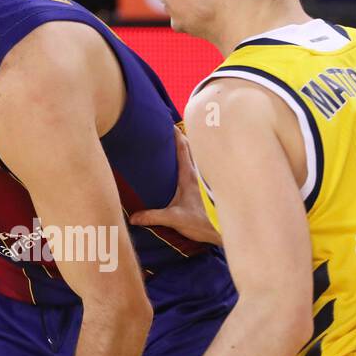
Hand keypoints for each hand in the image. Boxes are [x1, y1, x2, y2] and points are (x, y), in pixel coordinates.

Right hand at [129, 129, 221, 244]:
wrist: (222, 232)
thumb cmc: (202, 223)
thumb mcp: (174, 219)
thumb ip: (153, 217)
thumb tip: (133, 218)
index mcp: (189, 176)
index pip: (182, 149)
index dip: (175, 135)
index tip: (168, 124)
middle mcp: (197, 174)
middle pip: (190, 148)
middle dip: (180, 137)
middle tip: (168, 129)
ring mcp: (203, 181)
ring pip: (196, 157)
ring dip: (187, 148)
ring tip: (175, 144)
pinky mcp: (206, 189)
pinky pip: (198, 168)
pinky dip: (191, 161)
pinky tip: (184, 167)